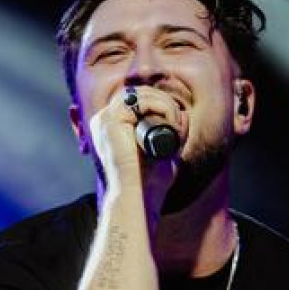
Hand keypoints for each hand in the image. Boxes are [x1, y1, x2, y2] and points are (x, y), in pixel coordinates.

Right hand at [89, 85, 184, 215]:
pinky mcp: (109, 121)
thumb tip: (184, 114)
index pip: (137, 100)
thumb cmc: (150, 180)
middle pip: (138, 93)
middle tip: (178, 121)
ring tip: (175, 123)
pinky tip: (169, 119)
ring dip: (164, 103)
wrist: (139, 196)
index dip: (159, 103)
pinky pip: (137, 100)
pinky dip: (159, 105)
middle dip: (164, 101)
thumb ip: (172, 134)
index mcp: (112, 127)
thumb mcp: (164, 151)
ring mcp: (104, 120)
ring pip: (139, 94)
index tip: (176, 119)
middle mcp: (104, 121)